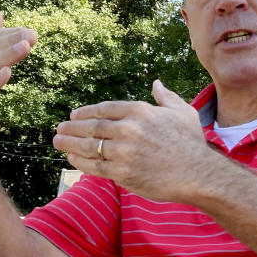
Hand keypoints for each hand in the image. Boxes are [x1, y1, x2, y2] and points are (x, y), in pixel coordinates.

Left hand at [53, 80, 220, 201]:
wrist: (198, 173)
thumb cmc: (191, 143)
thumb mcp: (182, 112)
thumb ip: (165, 97)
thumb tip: (156, 83)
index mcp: (140, 111)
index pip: (104, 109)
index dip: (85, 112)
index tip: (74, 115)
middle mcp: (128, 129)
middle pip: (92, 127)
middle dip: (72, 128)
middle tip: (59, 129)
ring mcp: (123, 152)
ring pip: (89, 146)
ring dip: (70, 144)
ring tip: (58, 142)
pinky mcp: (122, 173)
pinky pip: (95, 166)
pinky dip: (80, 162)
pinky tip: (71, 159)